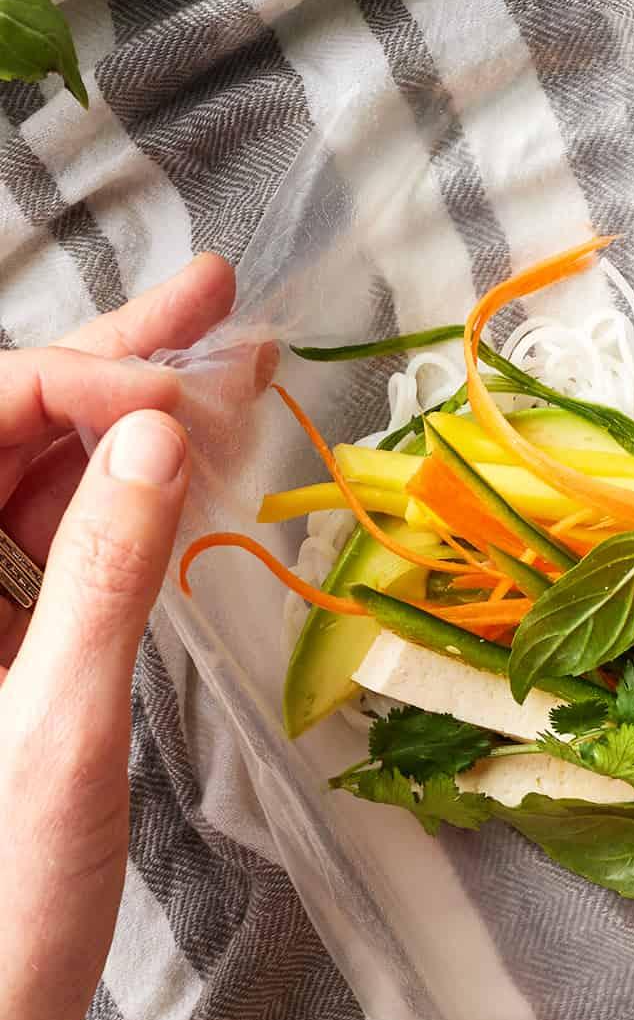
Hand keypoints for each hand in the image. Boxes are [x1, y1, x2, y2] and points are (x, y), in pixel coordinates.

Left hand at [0, 256, 233, 1019]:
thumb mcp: (59, 728)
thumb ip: (103, 573)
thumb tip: (155, 438)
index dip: (84, 385)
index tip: (192, 398)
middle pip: (5, 429)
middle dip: (111, 360)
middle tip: (210, 291)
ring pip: (38, 475)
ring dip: (132, 415)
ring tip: (225, 349)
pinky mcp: (4, 644)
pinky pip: (62, 539)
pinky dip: (132, 492)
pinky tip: (194, 452)